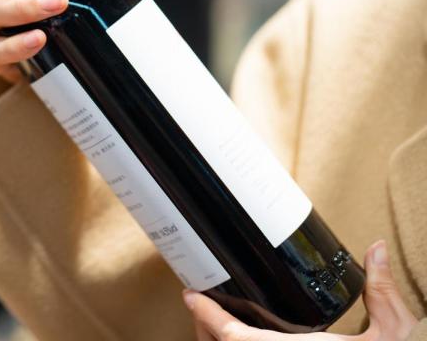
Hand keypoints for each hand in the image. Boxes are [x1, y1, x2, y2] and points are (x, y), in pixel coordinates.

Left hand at [184, 240, 417, 340]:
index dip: (205, 315)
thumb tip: (377, 249)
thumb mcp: (391, 334)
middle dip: (203, 325)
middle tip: (199, 299)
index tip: (189, 294)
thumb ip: (382, 294)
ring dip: (213, 338)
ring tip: (211, 315)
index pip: (231, 337)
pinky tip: (233, 332)